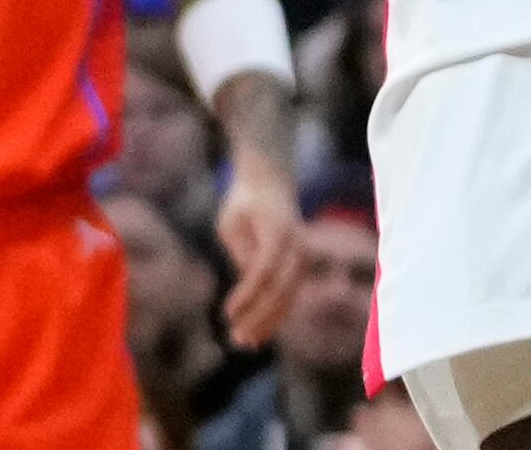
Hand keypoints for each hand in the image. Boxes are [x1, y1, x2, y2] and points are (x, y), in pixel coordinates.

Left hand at [212, 145, 301, 347]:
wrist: (271, 187)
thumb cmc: (244, 204)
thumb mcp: (232, 222)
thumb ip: (241, 252)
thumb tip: (249, 284)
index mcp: (279, 231)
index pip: (264, 270)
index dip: (247, 295)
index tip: (226, 313)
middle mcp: (298, 247)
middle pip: (280, 290)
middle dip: (258, 317)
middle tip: (235, 337)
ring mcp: (303, 259)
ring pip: (288, 299)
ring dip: (267, 324)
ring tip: (244, 342)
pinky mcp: (300, 269)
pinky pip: (289, 298)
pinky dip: (274, 318)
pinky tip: (257, 337)